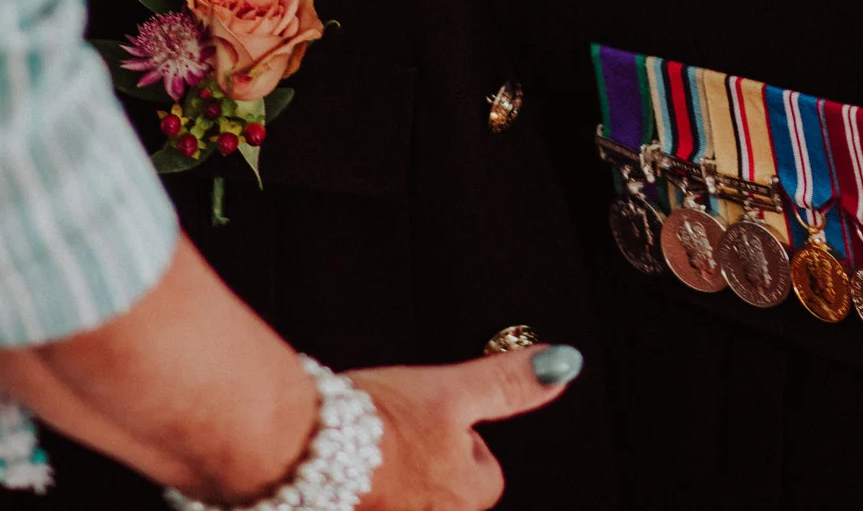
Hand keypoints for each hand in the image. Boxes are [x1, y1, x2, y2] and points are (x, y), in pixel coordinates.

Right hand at [351, 345, 581, 510]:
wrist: (300, 442)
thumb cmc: (377, 419)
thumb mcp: (452, 390)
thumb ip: (506, 384)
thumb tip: (562, 366)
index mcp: (463, 496)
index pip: (486, 473)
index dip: (463, 440)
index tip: (433, 421)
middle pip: (445, 492)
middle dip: (426, 465)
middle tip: (396, 434)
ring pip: (406, 498)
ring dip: (391, 478)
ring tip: (366, 450)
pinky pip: (372, 502)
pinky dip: (361, 489)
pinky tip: (341, 468)